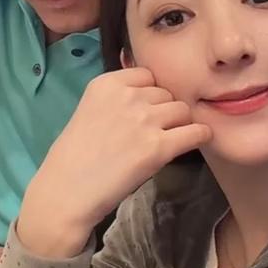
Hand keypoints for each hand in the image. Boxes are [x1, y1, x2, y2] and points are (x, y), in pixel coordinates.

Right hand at [17, 68, 211, 257]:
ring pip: (183, 110)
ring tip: (171, 140)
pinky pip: (195, 132)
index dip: (149, 93)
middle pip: (166, 93)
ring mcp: (144, 120)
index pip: (147, 74)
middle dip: (164, 110)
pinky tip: (198, 140)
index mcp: (106, 83)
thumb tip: (151, 93)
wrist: (67, 192)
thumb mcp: (90, 110)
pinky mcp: (158, 147)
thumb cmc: (75, 157)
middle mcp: (127, 96)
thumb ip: (117, 98)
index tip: (145, 109)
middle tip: (154, 131)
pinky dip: (200, 136)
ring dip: (180, 123)